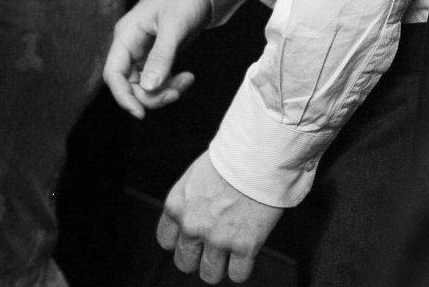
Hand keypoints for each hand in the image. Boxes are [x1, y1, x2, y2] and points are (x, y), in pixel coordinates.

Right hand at [102, 0, 206, 118]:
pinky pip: (157, 80)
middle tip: (177, 93)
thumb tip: (148, 87)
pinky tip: (187, 78)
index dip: (123, 96)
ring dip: (164, 91)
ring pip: (144, 85)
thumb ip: (161, 56)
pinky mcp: (157, 56)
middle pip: (129, 85)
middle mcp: (131, 46)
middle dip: (151, 95)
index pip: (113, 73)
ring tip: (187, 81)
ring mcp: (143, 52)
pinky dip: (170, 84)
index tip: (140, 113)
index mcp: (126, 35)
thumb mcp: (174, 25)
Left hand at [155, 153, 284, 282]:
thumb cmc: (235, 154)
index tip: (194, 236)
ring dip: (220, 265)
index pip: (166, 240)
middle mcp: (192, 225)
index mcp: (177, 205)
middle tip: (215, 245)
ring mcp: (218, 238)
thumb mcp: (198, 173)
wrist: (262, 152)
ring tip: (232, 252)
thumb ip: (192, 198)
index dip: (182, 240)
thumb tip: (199, 210)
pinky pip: (238, 274)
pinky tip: (248, 252)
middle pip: (184, 262)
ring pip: (209, 274)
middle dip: (199, 256)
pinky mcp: (245, 245)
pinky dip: (243, 267)